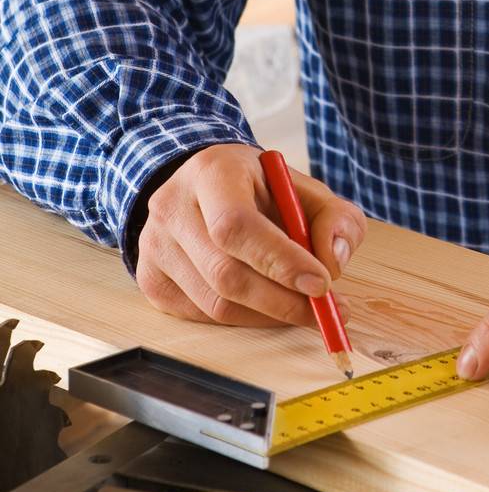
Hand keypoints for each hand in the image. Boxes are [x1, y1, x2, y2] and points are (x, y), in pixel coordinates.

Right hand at [135, 142, 365, 327]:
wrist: (205, 186)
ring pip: (214, 303)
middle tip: (325, 310)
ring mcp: (155, 245)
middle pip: (224, 272)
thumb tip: (333, 262)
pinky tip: (267, 305)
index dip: (280, 261)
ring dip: (268, 315)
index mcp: (212, 171)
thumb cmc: (260, 190)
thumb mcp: (305, 189)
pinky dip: (244, 319)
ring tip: (303, 307)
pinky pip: (201, 316)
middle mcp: (173, 206)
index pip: (236, 225)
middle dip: (281, 300)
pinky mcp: (150, 279)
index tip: (322, 284)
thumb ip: (335, 218)